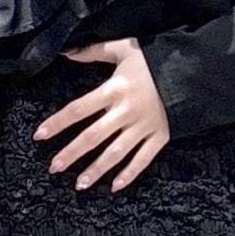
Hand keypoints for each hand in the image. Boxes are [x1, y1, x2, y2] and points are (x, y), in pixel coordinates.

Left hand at [33, 37, 169, 189]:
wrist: (194, 70)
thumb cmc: (156, 59)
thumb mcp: (125, 48)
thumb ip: (94, 51)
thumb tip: (66, 52)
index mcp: (115, 89)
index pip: (79, 109)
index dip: (58, 123)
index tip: (40, 135)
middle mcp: (126, 111)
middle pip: (93, 136)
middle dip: (72, 153)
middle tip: (54, 167)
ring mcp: (143, 127)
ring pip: (115, 153)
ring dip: (96, 170)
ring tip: (79, 184)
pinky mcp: (160, 137)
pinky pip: (143, 159)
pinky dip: (129, 174)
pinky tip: (115, 187)